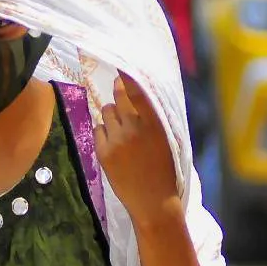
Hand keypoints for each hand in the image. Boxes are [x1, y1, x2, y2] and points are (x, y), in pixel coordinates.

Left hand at [95, 71, 179, 222]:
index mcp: (156, 125)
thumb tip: (142, 94)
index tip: (122, 63)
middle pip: (119, 96)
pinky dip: (104, 131)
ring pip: (106, 111)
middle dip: (119, 90)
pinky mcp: (103, 152)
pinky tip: (114, 142)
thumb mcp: (169, 141)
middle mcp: (135, 128)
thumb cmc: (166, 171)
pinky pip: (98, 128)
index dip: (129, 76)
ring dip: (112, 114)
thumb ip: (156, 118)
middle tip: (119, 87)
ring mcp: (117, 140)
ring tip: (122, 128)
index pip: (139, 92)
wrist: (153, 202)